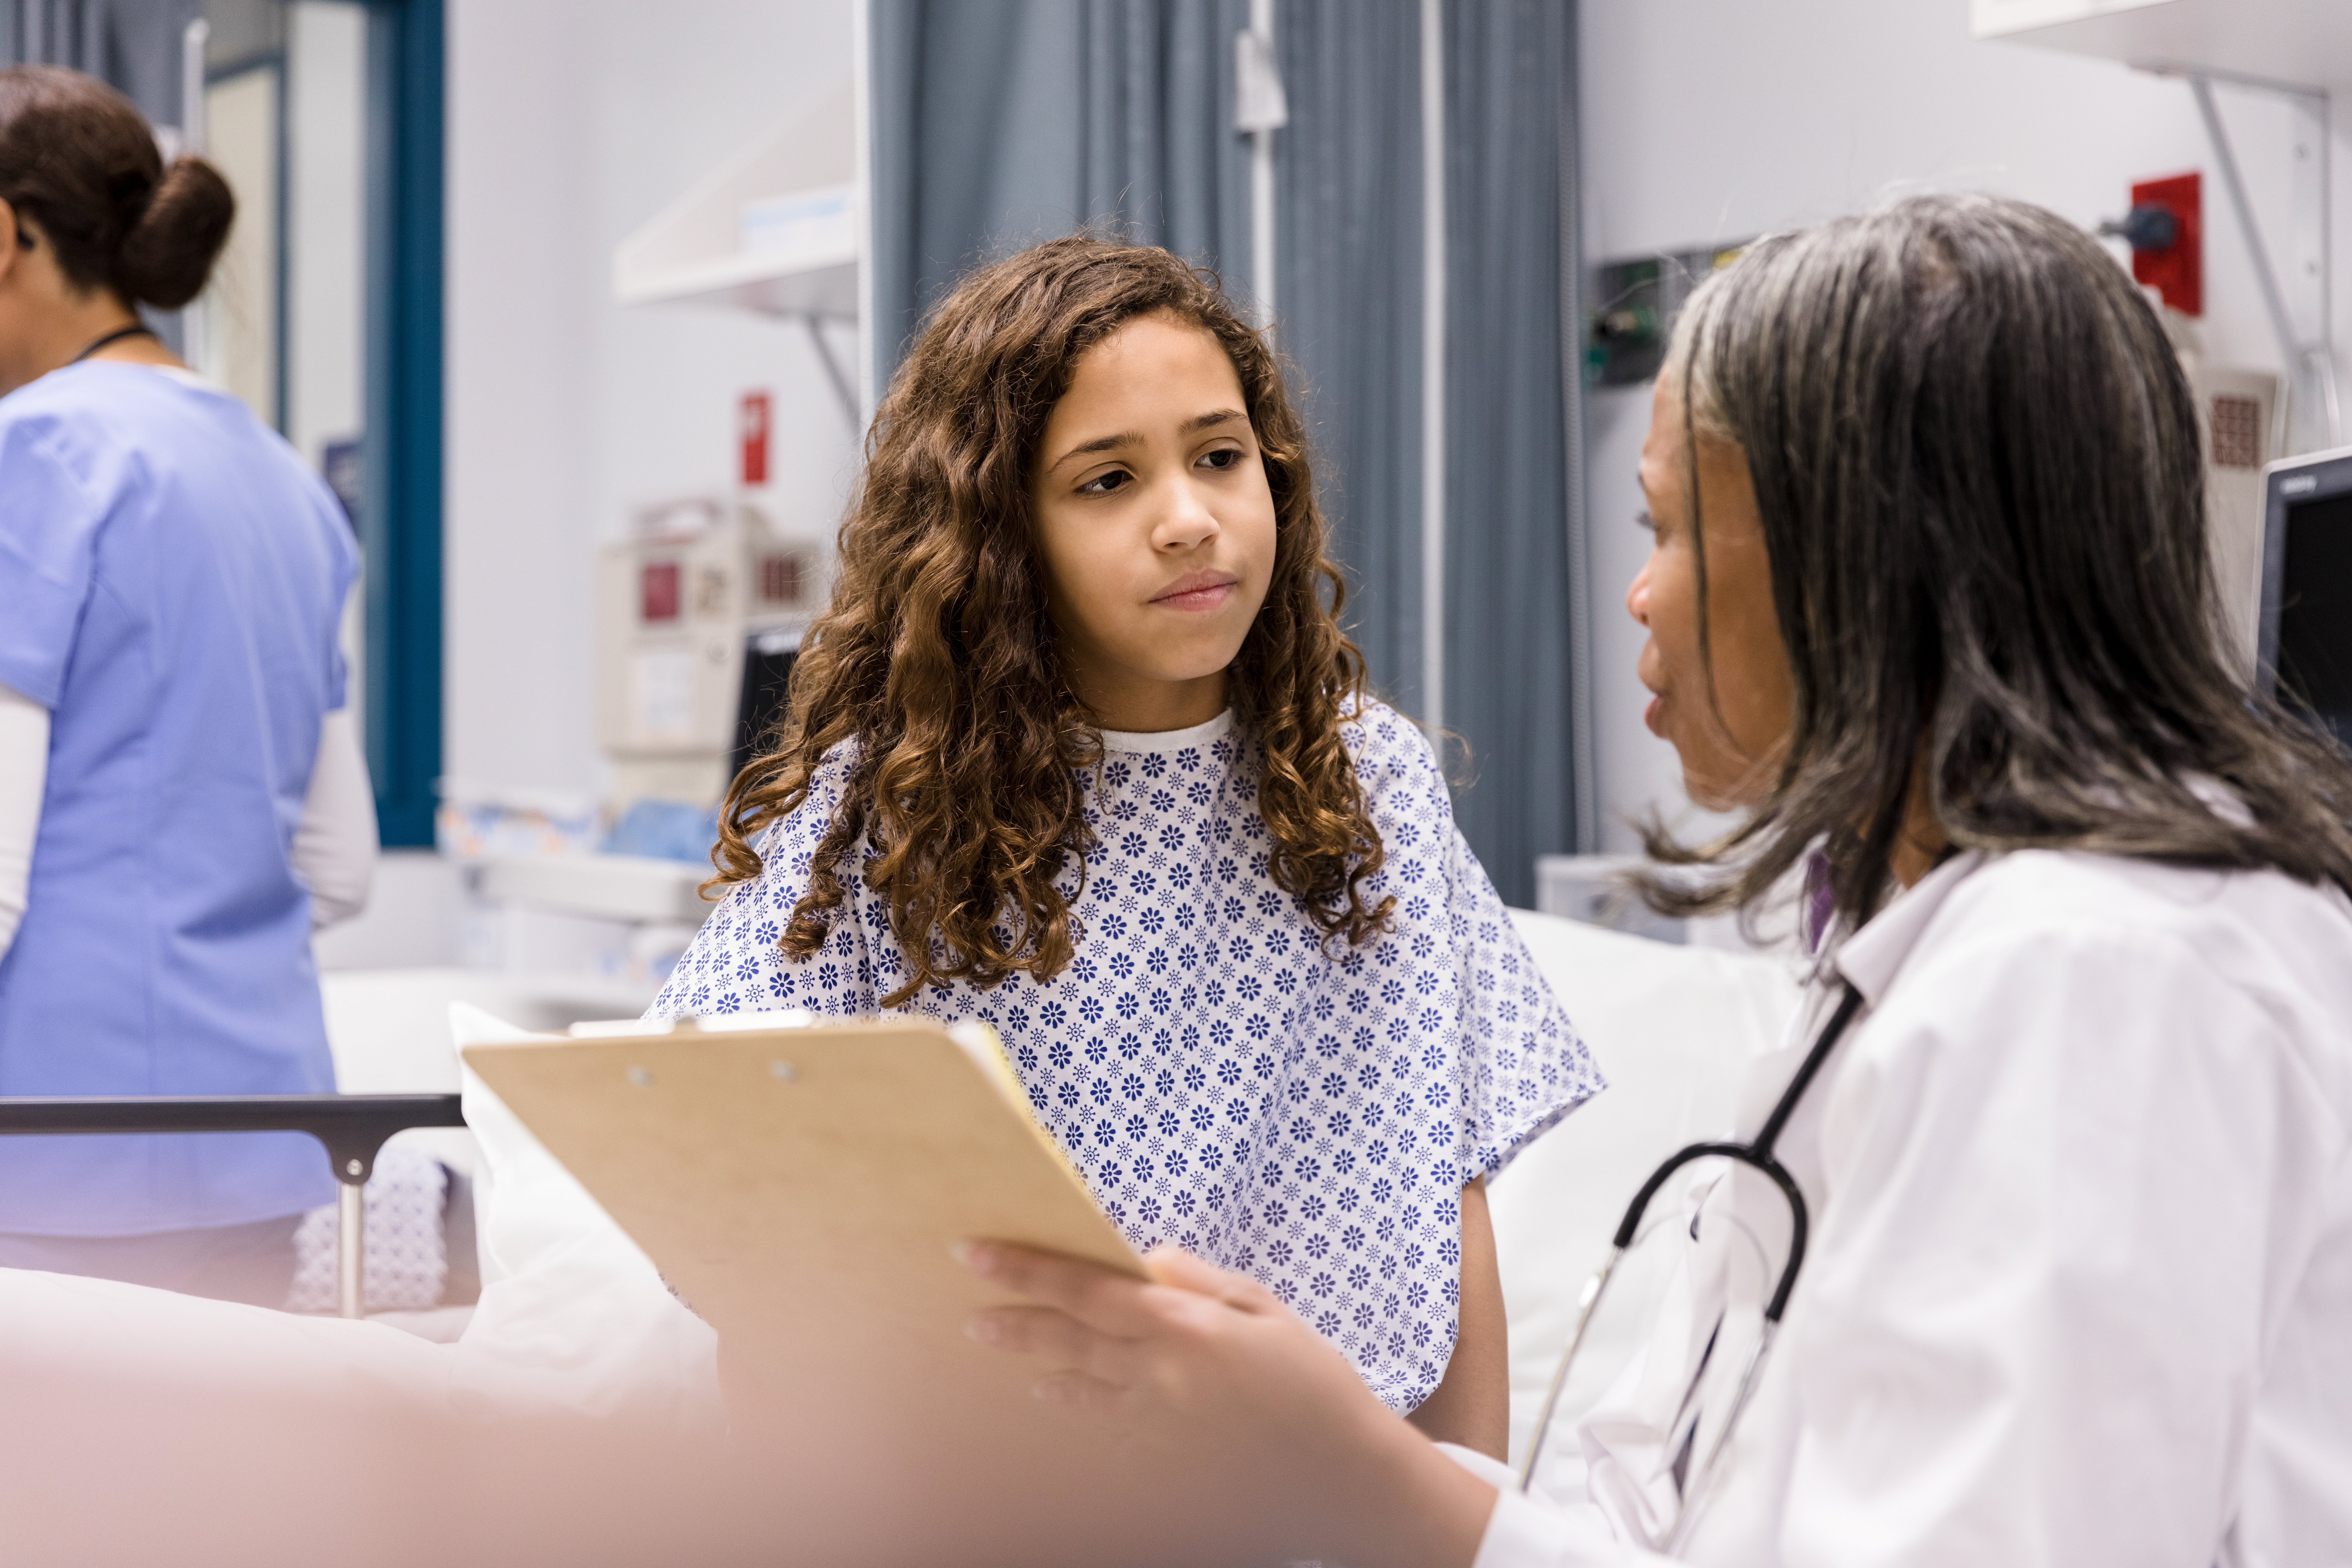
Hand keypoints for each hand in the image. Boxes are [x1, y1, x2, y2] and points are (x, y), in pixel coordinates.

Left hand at [957, 1240, 1494, 1567]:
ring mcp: (1156, 1422)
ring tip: (997, 1338)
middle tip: (971, 1309)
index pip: (1087, 1290)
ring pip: (1080, 1381)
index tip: (977, 1254)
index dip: (1028, 1270)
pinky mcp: (1161, 1456)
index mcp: (1186, 1327)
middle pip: (1070, 1339)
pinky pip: (1107, 1417)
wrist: (1342, 1473)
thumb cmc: (1314, 1379)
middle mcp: (1160, 1375)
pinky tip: (1053, 1387)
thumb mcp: (1266, 1308)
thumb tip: (1147, 1259)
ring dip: (1037, 1359)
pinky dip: (1077, 1396)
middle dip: (1016, 1319)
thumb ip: (1201, 1281)